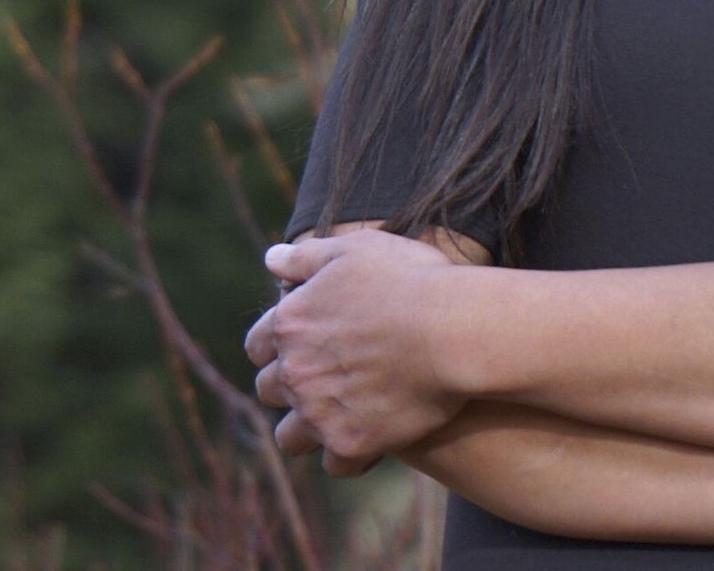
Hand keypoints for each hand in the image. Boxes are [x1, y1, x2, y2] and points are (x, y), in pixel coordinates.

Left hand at [244, 228, 471, 474]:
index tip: (305, 343)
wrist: (454, 328)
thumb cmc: (412, 280)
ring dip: (309, 428)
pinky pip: (335, 464)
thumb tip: (271, 258)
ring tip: (341, 416)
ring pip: (290, 437)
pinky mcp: (350, 443)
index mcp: (291, 323)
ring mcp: (318, 412)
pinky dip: (350, 454)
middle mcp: (294, 371)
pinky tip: (373, 439)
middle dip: (292, 384)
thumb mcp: (358, 249)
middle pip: (270, 389)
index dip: (280, 344)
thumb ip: (308, 256)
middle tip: (328, 376)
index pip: (259, 344)